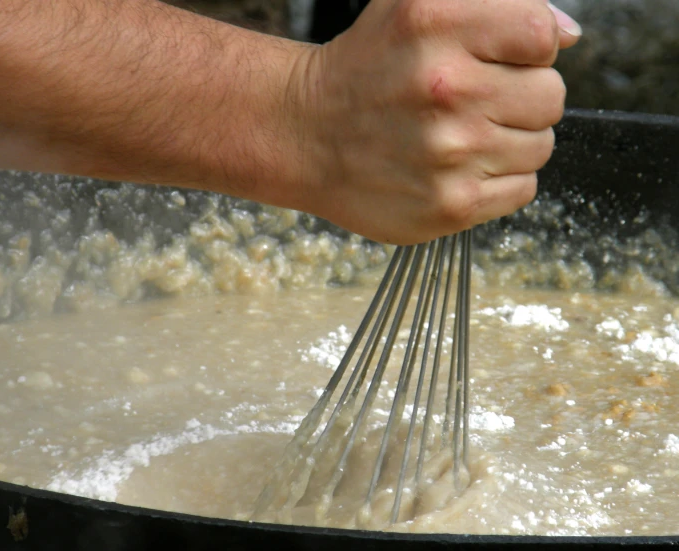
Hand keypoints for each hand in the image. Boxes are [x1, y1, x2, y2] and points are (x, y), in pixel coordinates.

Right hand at [294, 0, 580, 243]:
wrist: (308, 136)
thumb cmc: (366, 71)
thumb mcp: (416, 5)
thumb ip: (496, 5)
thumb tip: (567, 35)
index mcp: (437, 25)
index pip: (543, 36)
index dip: (527, 51)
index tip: (496, 63)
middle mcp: (445, 89)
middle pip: (550, 97)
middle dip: (520, 99)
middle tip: (474, 105)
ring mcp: (449, 155)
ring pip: (540, 147)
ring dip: (510, 142)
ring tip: (460, 139)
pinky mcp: (451, 206)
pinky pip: (521, 190)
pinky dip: (498, 180)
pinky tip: (459, 170)